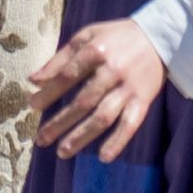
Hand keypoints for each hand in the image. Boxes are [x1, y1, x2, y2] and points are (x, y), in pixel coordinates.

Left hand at [23, 19, 165, 159]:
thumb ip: (61, 58)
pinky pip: (131, 124)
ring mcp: (129, 87)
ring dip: (82, 136)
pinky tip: (103, 157)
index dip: (48, 93)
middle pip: (82, 101)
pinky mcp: (144, 100)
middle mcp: (112, 69)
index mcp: (97, 50)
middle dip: (59, 122)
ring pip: (103, 116)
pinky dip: (118, 141)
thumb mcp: (88, 36)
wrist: (160, 37)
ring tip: (62, 152)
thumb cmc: (117, 37)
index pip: (67, 76)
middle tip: (41, 139)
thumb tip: (33, 80)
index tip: (32, 106)